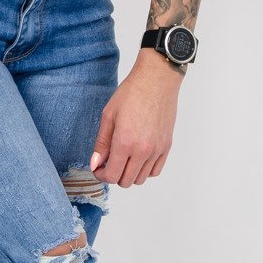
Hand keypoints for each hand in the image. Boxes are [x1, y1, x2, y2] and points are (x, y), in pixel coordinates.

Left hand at [89, 49, 184, 187]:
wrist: (156, 81)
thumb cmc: (131, 94)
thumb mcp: (108, 116)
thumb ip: (101, 143)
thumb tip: (95, 164)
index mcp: (125, 143)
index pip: (111, 176)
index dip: (101, 175)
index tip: (98, 167)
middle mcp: (142, 151)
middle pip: (125, 181)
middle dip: (113, 175)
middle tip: (109, 161)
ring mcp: (157, 150)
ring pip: (140, 179)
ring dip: (129, 173)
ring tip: (124, 158)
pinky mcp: (166, 146)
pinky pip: (155, 171)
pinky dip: (145, 169)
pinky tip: (138, 157)